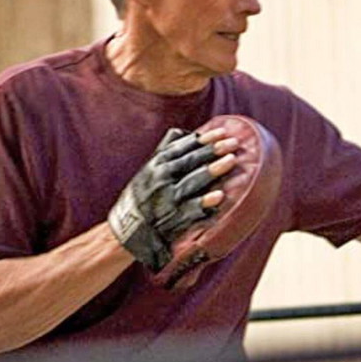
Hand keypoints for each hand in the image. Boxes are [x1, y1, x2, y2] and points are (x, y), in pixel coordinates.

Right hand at [108, 127, 236, 270]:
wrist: (125, 229)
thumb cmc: (142, 196)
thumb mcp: (148, 171)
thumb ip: (166, 152)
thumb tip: (183, 132)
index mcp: (157, 164)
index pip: (183, 147)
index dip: (204, 140)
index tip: (223, 132)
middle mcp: (160, 178)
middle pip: (190, 161)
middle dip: (213, 150)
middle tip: (234, 142)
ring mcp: (166, 198)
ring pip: (192, 181)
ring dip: (213, 170)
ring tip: (232, 160)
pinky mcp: (172, 217)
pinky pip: (191, 209)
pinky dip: (204, 202)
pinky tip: (220, 196)